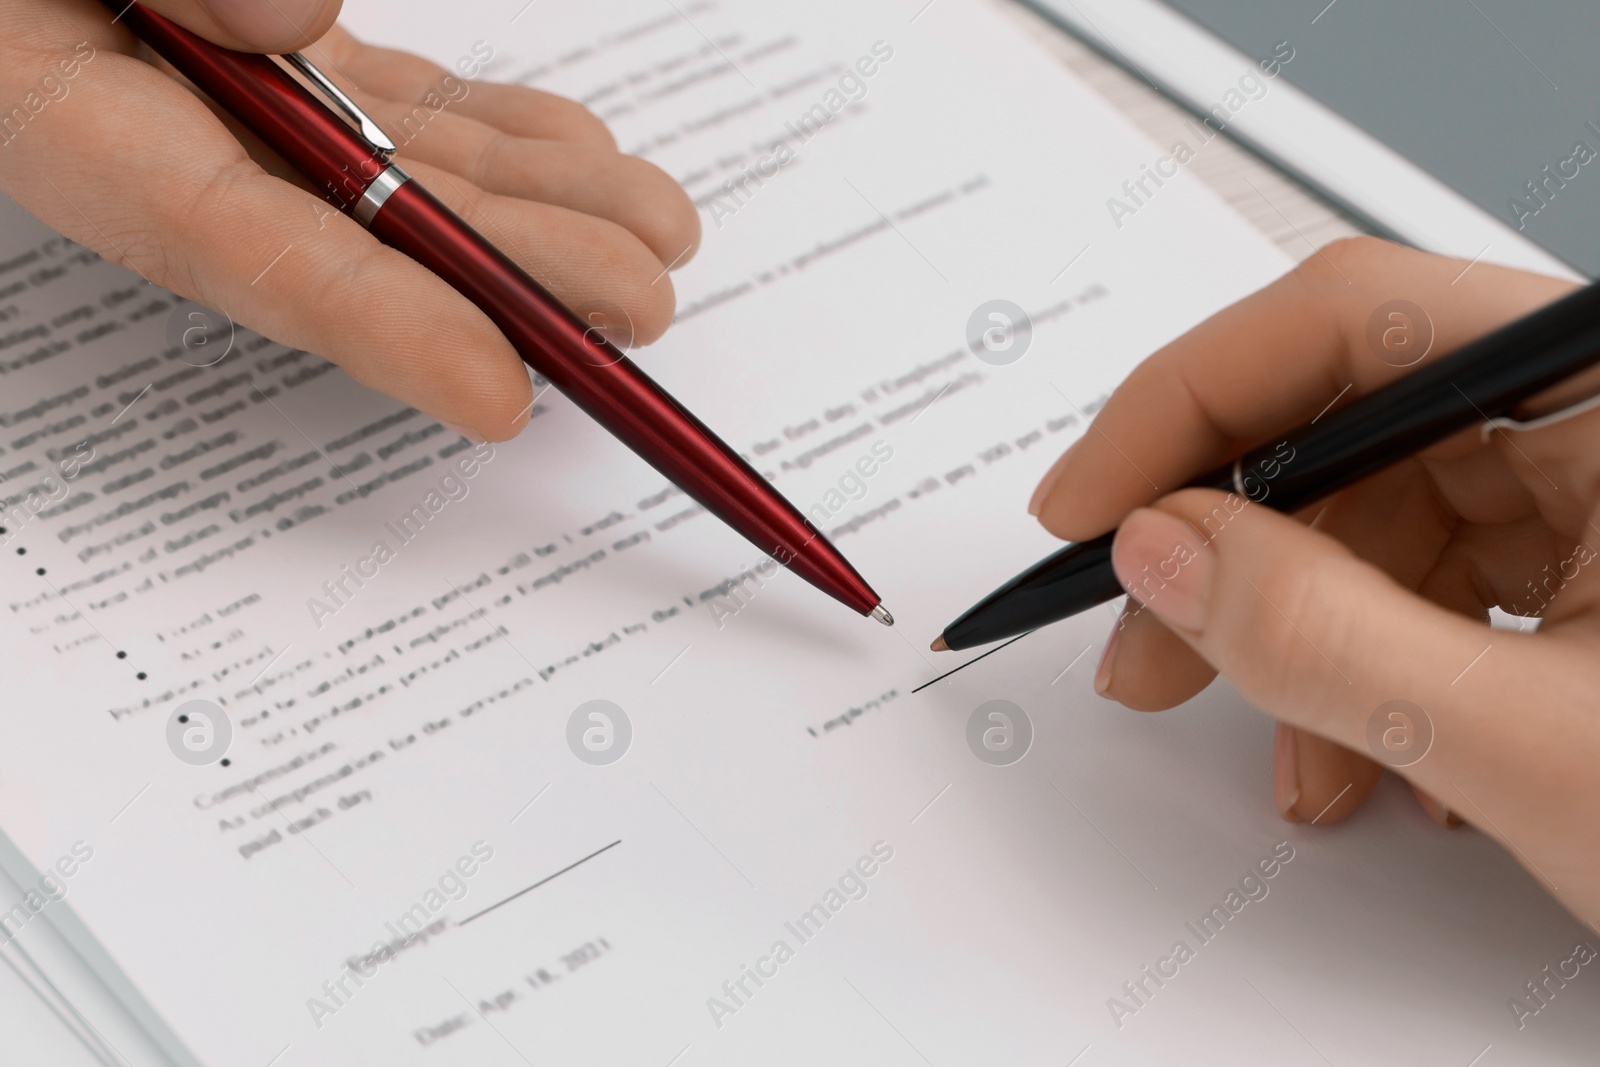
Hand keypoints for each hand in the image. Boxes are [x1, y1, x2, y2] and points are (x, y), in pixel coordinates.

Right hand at [1, 0, 699, 440]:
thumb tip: (295, 32)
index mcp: (71, 120)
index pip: (243, 251)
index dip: (381, 327)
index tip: (498, 387)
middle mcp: (165, 133)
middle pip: (361, 235)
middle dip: (512, 278)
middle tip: (638, 303)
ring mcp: (236, 99)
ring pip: (405, 173)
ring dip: (537, 210)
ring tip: (658, 234)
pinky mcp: (277, 60)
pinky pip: (398, 107)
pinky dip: (493, 133)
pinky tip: (579, 150)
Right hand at [1030, 237, 1599, 923]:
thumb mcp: (1537, 743)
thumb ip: (1324, 636)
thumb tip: (1160, 546)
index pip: (1348, 320)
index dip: (1184, 402)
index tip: (1090, 502)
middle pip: (1349, 419)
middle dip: (1226, 545)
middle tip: (1140, 638)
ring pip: (1381, 509)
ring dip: (1297, 635)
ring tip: (1273, 751)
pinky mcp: (1597, 554)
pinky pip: (1436, 575)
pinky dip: (1373, 665)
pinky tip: (1368, 758)